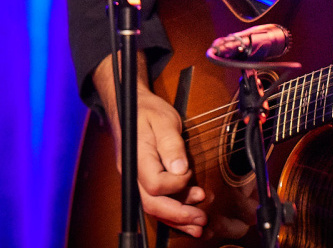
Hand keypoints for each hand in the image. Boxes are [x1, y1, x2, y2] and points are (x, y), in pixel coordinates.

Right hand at [93, 55, 208, 238]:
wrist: (130, 107)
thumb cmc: (147, 111)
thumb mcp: (164, 120)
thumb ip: (171, 144)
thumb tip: (180, 168)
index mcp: (137, 157)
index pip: (154, 183)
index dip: (176, 184)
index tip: (190, 172)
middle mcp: (133, 173)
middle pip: (151, 203)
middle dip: (178, 214)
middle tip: (202, 218)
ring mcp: (136, 179)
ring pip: (152, 208)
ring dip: (176, 219)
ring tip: (199, 225)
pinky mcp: (143, 180)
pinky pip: (155, 202)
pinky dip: (171, 214)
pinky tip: (187, 219)